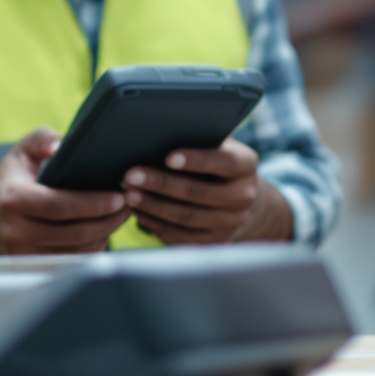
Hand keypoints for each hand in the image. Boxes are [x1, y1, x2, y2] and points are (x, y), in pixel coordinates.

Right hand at [0, 128, 131, 254]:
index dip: (94, 203)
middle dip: (109, 219)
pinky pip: (73, 261)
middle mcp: (15, 231)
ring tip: (119, 216)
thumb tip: (62, 145)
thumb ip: (42, 139)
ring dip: (105, 234)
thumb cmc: (10, 183)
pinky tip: (102, 231)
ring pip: (78, 250)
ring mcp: (24, 254)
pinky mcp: (34, 267)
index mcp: (13, 200)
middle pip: (75, 231)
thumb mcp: (20, 153)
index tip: (118, 196)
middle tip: (127, 204)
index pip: (60, 205)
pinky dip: (93, 247)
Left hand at [123, 138, 278, 244]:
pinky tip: (138, 211)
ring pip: (186, 217)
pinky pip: (180, 235)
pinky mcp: (213, 241)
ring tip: (129, 194)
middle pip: (198, 192)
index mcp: (245, 165)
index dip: (196, 160)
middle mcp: (242, 196)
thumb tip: (159, 135)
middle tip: (131, 175)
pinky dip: (155, 223)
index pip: (223, 162)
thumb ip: (199, 140)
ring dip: (153, 205)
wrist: (239, 198)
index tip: (168, 157)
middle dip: (161, 184)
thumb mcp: (218, 146)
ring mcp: (229, 222)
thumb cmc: (217, 162)